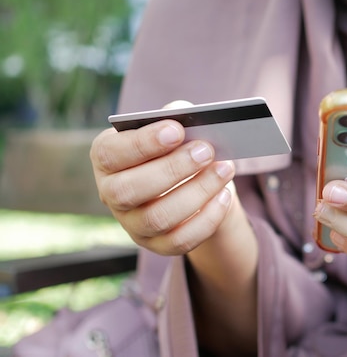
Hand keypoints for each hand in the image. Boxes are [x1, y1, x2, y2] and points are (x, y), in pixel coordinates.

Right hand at [90, 103, 239, 255]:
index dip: (142, 143)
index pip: (110, 154)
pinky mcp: (157, 244)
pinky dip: (207, 218)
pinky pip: (180, 241)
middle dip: (173, 169)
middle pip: (130, 190)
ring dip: (197, 191)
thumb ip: (177, 116)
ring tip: (225, 168)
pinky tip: (224, 194)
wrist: (190, 179)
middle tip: (206, 150)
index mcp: (107, 159)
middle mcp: (111, 194)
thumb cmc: (177, 145)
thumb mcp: (174, 126)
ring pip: (158, 218)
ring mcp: (132, 224)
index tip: (176, 130)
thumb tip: (192, 121)